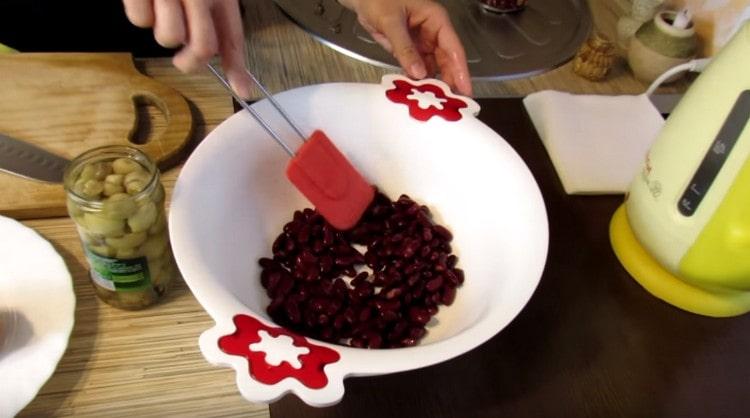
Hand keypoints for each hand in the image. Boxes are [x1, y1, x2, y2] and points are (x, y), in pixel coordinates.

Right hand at [122, 0, 252, 97]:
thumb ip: (216, 23)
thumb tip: (224, 66)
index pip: (234, 37)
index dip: (239, 69)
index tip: (243, 91)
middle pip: (202, 48)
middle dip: (190, 61)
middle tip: (182, 57)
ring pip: (168, 37)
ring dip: (162, 31)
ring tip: (161, 8)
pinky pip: (139, 19)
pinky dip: (140, 13)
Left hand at [340, 0, 471, 95]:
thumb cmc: (379, 0)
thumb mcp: (392, 22)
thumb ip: (404, 48)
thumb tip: (419, 74)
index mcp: (436, 20)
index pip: (453, 48)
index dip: (461, 70)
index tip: (465, 90)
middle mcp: (432, 32)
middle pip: (446, 61)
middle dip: (449, 81)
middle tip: (452, 104)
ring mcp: (421, 42)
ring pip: (432, 67)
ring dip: (431, 83)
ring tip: (434, 103)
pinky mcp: (409, 50)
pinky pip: (416, 68)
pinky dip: (416, 80)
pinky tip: (416, 93)